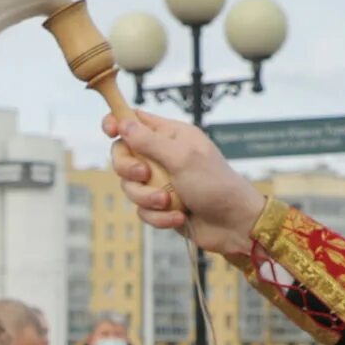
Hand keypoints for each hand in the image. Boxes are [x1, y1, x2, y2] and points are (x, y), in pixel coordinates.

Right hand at [104, 110, 270, 258]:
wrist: (234, 224)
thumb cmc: (215, 184)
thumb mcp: (182, 158)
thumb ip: (150, 141)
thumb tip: (123, 124)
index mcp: (170, 135)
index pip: (135, 120)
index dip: (118, 122)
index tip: (110, 131)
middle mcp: (163, 156)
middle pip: (123, 155)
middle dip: (129, 169)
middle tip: (144, 175)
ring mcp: (161, 182)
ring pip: (130, 187)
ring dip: (148, 198)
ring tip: (169, 202)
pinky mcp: (161, 206)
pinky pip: (142, 210)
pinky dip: (158, 217)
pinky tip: (179, 216)